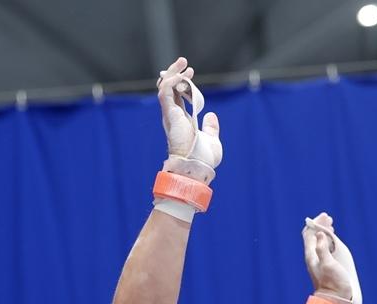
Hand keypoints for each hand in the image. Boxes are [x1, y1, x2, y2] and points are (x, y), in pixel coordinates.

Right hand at [157, 57, 221, 173]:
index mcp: (181, 122)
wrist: (198, 168)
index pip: (176, 97)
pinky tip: (181, 76)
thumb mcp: (212, 140)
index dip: (182, 84)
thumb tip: (211, 115)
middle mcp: (173, 117)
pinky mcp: (170, 115)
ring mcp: (170, 116)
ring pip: (164, 88)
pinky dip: (171, 82)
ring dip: (172, 73)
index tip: (191, 74)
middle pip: (168, 90)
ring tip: (183, 63)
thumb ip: (211, 128)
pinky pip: (165, 93)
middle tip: (185, 63)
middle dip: (175, 73)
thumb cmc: (203, 160)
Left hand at [302, 213, 361, 303]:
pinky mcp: (325, 267)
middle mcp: (313, 258)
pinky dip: (328, 242)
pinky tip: (333, 242)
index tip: (325, 216)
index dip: (315, 223)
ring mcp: (319, 262)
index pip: (308, 234)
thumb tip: (319, 234)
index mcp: (311, 255)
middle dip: (320, 226)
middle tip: (329, 219)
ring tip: (331, 227)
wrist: (335, 300)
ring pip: (318, 243)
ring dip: (324, 233)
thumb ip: (322, 249)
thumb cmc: (333, 284)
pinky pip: (324, 250)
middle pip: (313, 237)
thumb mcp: (328, 264)